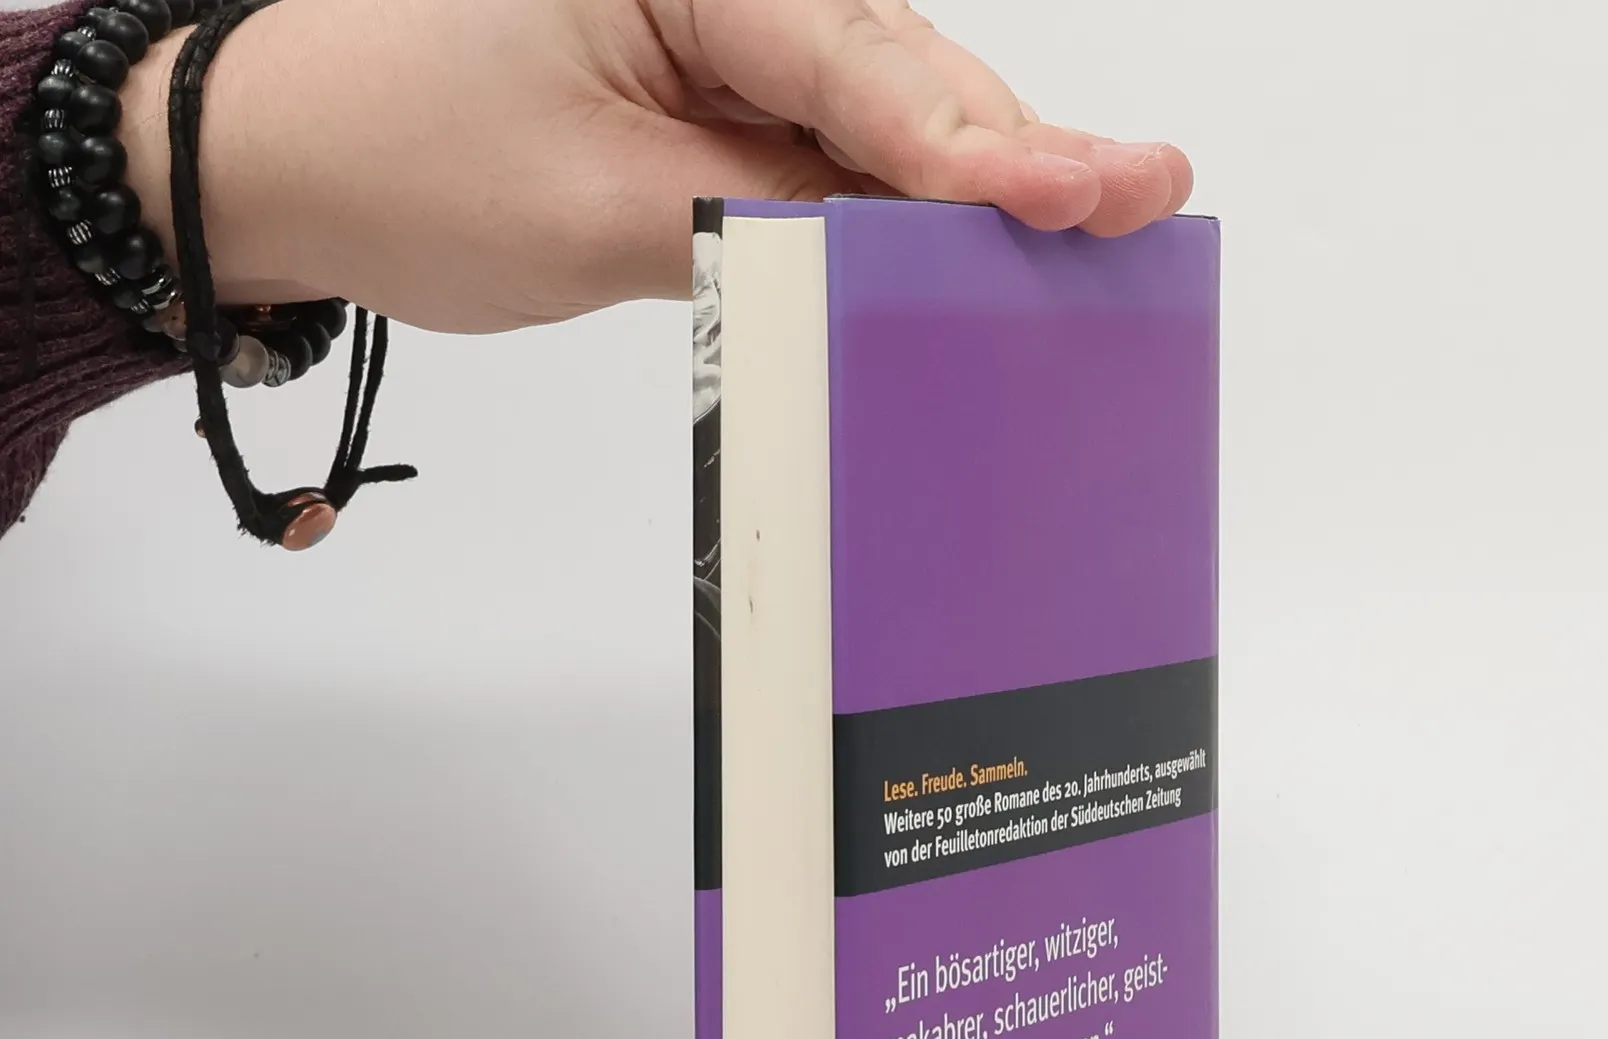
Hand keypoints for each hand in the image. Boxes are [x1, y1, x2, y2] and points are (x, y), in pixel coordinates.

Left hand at [119, 0, 1194, 333]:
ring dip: (972, 195)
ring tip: (1101, 230)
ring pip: (884, 122)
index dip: (980, 148)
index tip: (1091, 193)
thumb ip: (758, 230)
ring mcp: (729, 41)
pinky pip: (835, 159)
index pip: (860, 65)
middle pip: (902, 78)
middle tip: (1146, 204)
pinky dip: (899, 217)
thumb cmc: (400, 153)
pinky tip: (976, 261)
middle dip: (1014, 159)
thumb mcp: (591, 210)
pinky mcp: (723, 102)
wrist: (296, 159)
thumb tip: (898, 262)